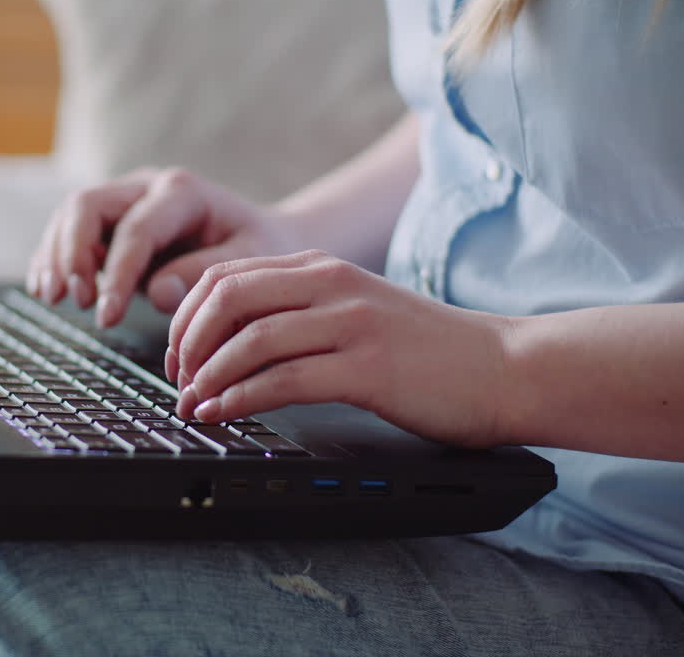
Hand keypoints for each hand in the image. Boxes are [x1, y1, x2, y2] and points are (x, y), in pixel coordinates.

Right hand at [27, 168, 302, 326]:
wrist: (265, 237)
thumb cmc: (262, 250)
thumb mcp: (250, 262)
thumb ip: (204, 274)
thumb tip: (159, 292)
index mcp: (183, 192)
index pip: (136, 230)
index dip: (117, 275)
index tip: (108, 317)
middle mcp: (147, 186)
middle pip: (88, 205)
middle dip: (72, 254)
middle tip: (75, 300)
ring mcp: (126, 199)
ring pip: (71, 215)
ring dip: (56, 256)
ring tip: (52, 297)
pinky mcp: (113, 220)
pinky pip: (70, 230)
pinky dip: (54, 258)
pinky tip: (47, 288)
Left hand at [168, 250, 514, 448]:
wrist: (506, 367)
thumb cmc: (430, 350)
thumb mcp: (356, 311)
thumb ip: (300, 313)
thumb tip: (229, 345)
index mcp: (322, 268)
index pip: (226, 274)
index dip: (186, 315)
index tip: (176, 354)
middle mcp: (332, 285)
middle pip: (227, 296)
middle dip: (187, 341)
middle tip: (177, 378)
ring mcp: (351, 324)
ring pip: (250, 338)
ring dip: (208, 375)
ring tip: (191, 404)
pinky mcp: (368, 367)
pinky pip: (285, 379)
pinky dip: (241, 398)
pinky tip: (224, 413)